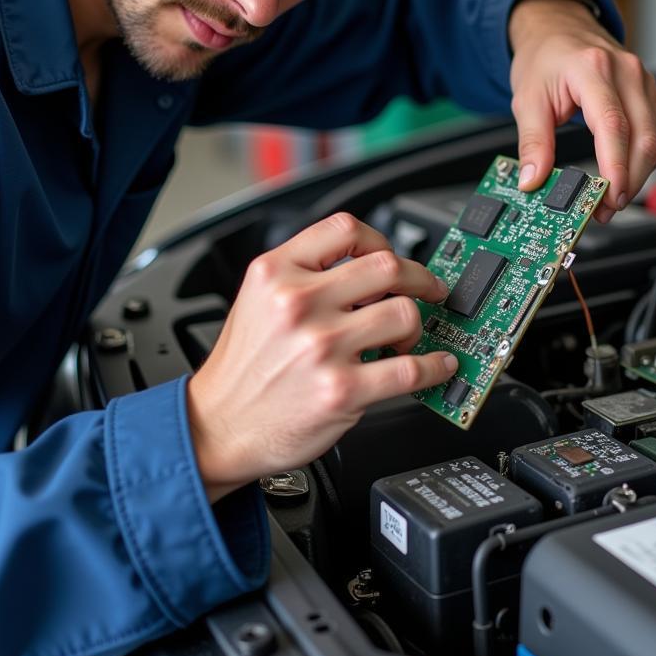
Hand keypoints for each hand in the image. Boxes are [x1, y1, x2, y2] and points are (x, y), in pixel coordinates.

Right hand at [186, 212, 454, 501]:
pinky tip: (437, 366)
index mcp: (276, 273)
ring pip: (404, 313)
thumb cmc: (242, 368)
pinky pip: (411, 369)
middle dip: (418, 277)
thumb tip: (372, 268)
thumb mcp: (257, 300)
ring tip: (406, 338)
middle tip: (428, 288)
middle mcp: (298, 303)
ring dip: (417, 325)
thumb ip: (305, 275)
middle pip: (386, 266)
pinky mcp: (342, 390)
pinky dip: (435, 367)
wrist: (218, 426)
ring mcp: (321, 347)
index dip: (380, 239)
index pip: (345, 229)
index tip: (393, 253)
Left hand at [508, 0, 655, 220]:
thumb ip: (532, 142)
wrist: (557, 28)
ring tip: (608, 201)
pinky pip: (651, 134)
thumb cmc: (545, 57)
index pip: (613, 125)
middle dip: (627, 182)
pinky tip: (619, 177)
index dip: (615, 166)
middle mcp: (626, 72)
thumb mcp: (527, 99)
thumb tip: (532, 179)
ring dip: (634, 176)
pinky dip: (638, 160)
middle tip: (605, 209)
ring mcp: (642, 81)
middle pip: (643, 138)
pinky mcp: (648, 93)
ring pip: (653, 141)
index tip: (608, 196)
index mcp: (593, 69)